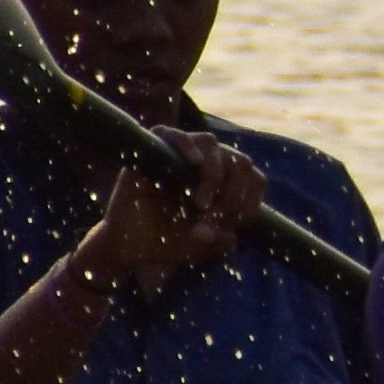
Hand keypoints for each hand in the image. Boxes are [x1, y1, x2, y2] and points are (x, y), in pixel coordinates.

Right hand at [72, 128, 261, 296]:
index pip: (254, 178)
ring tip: (200, 204)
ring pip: (213, 145)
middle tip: (212, 218)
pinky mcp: (154, 152)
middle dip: (232, 194)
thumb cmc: (167, 242)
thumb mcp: (201, 248)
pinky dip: (188, 146)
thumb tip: (230, 237)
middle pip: (239, 162)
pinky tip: (195, 163)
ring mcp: (181, 154)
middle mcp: (207, 163)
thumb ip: (220, 242)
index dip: (249, 202)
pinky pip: (176, 135)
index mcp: (225, 182)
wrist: (129, 247)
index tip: (233, 225)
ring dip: (213, 175)